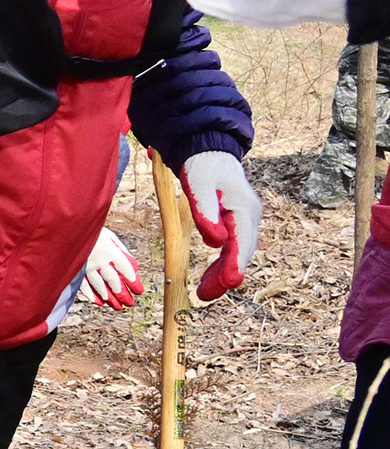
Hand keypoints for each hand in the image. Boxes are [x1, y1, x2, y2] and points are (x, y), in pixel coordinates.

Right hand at [81, 227, 143, 309]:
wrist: (68, 228)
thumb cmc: (92, 231)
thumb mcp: (110, 236)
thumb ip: (121, 250)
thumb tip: (132, 264)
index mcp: (111, 251)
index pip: (125, 269)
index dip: (133, 281)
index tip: (139, 290)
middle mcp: (100, 260)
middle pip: (113, 280)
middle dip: (122, 293)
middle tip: (129, 303)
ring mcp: (87, 266)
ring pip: (99, 285)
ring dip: (108, 296)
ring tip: (116, 306)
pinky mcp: (76, 269)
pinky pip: (84, 285)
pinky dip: (90, 294)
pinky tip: (97, 302)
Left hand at [182, 151, 259, 298]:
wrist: (208, 152)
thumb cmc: (203, 167)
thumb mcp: (199, 186)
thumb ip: (205, 213)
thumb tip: (215, 243)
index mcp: (244, 209)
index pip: (243, 242)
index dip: (235, 264)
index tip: (230, 283)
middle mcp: (250, 216)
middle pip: (242, 252)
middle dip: (226, 275)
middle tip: (205, 296)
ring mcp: (245, 220)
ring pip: (237, 252)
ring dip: (223, 273)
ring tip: (204, 293)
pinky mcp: (236, 223)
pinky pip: (231, 247)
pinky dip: (222, 263)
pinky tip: (210, 278)